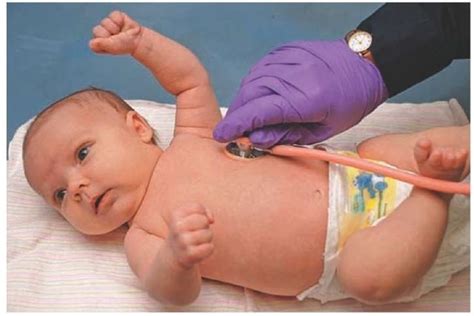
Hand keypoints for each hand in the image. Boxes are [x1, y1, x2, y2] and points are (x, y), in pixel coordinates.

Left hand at [89, 11, 142, 54]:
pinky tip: (123, 25)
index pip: (93, 42)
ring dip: (115, 27)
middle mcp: (101, 34)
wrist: (137, 39)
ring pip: (105, 22)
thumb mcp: (112, 47)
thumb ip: (102, 45)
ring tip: (121, 31)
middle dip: (109, 34)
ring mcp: (106, 25)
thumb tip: (92, 43)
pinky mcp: (113, 17)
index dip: (103, 42)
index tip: (112, 45)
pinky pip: (112, 15)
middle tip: (117, 37)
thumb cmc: (126, 45)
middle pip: (97, 30)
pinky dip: (119, 20)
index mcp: (99, 44)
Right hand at [167, 203, 214, 269]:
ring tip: (197, 241)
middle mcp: (177, 228)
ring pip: (208, 234)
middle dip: (204, 226)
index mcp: (176, 215)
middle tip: (196, 232)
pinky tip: (199, 250)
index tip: (194, 221)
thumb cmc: (186, 230)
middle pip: (204, 220)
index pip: (198, 208)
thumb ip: (203, 210)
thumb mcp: (189, 215)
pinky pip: (210, 247)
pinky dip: (208, 248)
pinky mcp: (189, 255)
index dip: (201, 214)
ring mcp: (183, 242)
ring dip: (207, 238)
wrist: (173, 254)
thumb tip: (211, 220)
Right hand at [213, 40, 387, 147]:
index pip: (259, 112)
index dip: (237, 125)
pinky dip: (253, 86)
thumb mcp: (322, 130)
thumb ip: (286, 136)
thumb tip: (254, 139)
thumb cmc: (349, 102)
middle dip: (238, 115)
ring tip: (247, 117)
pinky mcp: (285, 51)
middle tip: (234, 131)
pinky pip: (259, 70)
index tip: (221, 136)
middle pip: (250, 95)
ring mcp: (288, 58)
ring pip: (251, 81)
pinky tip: (257, 98)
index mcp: (306, 99)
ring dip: (244, 101)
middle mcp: (293, 74)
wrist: (364, 65)